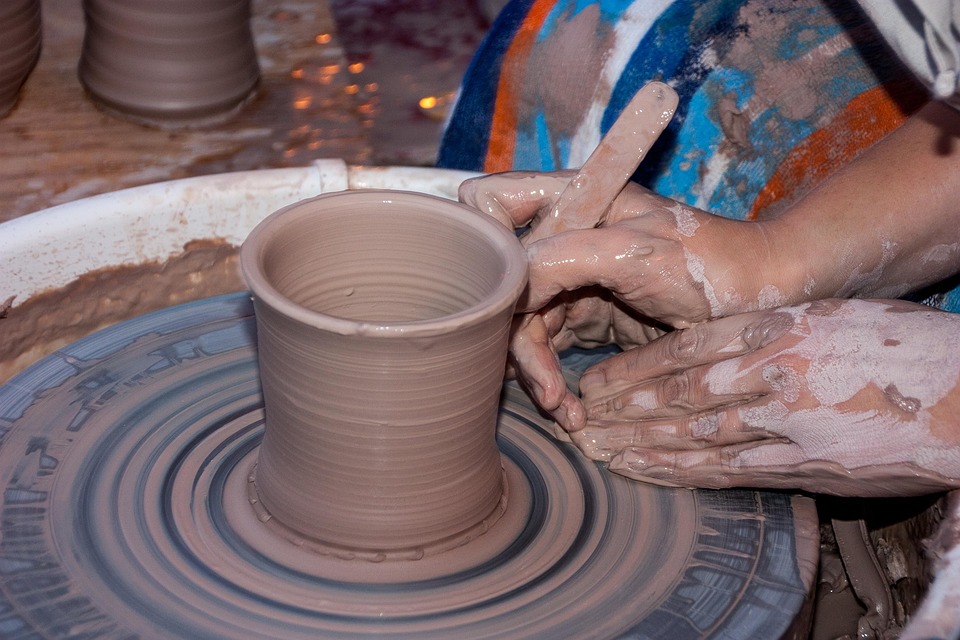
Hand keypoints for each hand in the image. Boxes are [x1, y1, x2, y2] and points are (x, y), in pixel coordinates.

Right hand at [461, 171, 777, 429]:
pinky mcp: (587, 315)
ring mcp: (573, 278)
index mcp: (572, 200)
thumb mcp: (635, 254)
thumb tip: (509, 286)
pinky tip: (570, 410)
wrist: (763, 300)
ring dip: (535, 371)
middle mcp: (565, 236)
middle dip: (514, 335)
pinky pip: (549, 350)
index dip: (484, 244)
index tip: (499, 297)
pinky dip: (554, 381)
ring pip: (522, 324)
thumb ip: (564, 257)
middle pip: (503, 281)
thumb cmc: (710, 264)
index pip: (493, 202)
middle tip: (545, 386)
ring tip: (562, 409)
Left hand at [573, 298, 959, 496]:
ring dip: (636, 442)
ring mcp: (785, 421)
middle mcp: (771, 372)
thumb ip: (773, 331)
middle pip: (675, 392)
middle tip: (575, 417)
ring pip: (691, 431)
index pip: (684, 349)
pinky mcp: (802, 464)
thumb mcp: (830, 318)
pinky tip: (642, 471)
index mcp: (776, 328)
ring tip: (592, 448)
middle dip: (619, 407)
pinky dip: (678, 471)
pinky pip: (726, 468)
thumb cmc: (901, 348)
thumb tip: (729, 341)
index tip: (594, 380)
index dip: (631, 369)